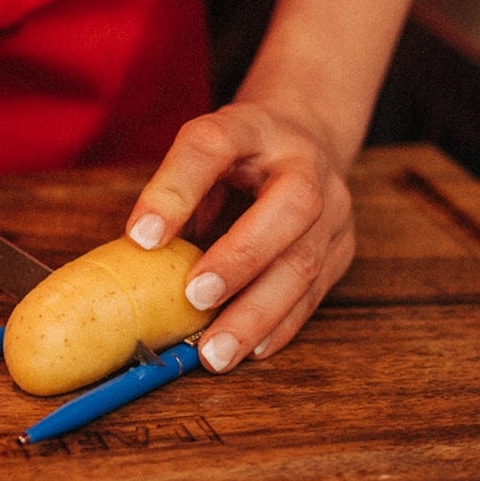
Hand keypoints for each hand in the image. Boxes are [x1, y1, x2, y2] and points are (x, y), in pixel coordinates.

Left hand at [123, 99, 355, 372]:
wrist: (305, 143)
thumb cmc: (239, 155)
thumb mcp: (202, 152)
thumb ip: (174, 193)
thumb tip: (138, 251)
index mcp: (256, 128)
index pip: (213, 145)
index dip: (176, 189)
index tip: (140, 236)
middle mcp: (306, 165)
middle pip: (290, 206)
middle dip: (242, 258)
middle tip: (195, 298)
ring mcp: (334, 210)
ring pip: (306, 263)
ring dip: (257, 313)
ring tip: (215, 352)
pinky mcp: (341, 251)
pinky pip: (314, 295)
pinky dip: (279, 327)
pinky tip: (250, 349)